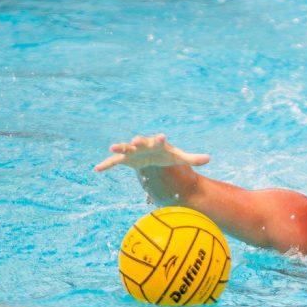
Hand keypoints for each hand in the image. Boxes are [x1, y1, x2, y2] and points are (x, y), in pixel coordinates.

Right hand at [94, 134, 208, 172]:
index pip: (159, 140)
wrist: (152, 155)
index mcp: (157, 144)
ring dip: (119, 147)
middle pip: (140, 142)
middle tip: (135, 140)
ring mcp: (133, 151)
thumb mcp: (178, 157)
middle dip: (137, 141)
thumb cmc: (166, 155)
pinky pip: (114, 162)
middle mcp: (143, 145)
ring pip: (125, 148)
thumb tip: (209, 159)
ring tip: (112, 147)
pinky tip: (97, 169)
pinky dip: (106, 165)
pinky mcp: (125, 159)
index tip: (161, 137)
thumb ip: (192, 158)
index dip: (159, 139)